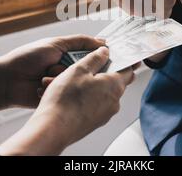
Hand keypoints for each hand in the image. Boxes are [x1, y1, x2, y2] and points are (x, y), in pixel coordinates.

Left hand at [0, 35, 104, 122]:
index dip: (101, 55)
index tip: (111, 55)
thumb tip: (102, 42)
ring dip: (60, 76)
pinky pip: (66, 92)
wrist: (7, 80)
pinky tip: (42, 84)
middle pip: (87, 68)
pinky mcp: (57, 96)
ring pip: (75, 80)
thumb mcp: (55, 44)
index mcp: (67, 53)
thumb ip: (80, 42)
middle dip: (76, 66)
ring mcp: (62, 82)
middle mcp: (67, 68)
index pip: (91, 53)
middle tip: (63, 64)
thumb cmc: (27, 58)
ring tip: (44, 74)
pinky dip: (55, 87)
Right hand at [0, 47, 135, 155]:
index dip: (125, 61)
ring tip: (74, 81)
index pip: (128, 70)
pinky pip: (95, 105)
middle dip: (104, 72)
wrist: (53, 128)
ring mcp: (105, 114)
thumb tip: (104, 52)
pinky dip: (87, 98)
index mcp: (114, 85)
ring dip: (93, 86)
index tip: (120, 56)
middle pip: (115, 82)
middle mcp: (114, 101)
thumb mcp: (79, 69)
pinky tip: (72, 96)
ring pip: (103, 94)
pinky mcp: (95, 122)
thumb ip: (94, 58)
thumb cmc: (66, 99)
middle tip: (89, 66)